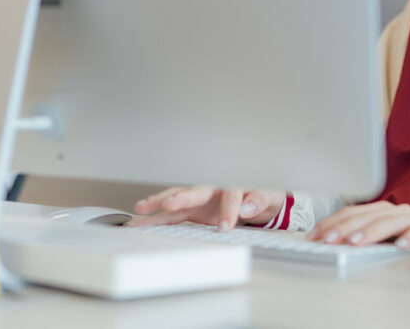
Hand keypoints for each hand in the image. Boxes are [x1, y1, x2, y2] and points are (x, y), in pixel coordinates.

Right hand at [130, 186, 285, 231]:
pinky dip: (158, 217)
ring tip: (142, 208)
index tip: (225, 226)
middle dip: (181, 197)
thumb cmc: (261, 195)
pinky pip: (173, 214)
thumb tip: (247, 207)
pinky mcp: (193, 209)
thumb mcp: (268, 197)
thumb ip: (258, 200)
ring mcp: (201, 198)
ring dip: (160, 203)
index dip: (228, 209)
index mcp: (233, 184)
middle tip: (169, 204)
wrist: (257, 198)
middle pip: (196, 190)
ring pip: (178, 198)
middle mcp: (213, 188)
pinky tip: (142, 221)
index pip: (231, 194)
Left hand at [309, 201, 409, 249]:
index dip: (333, 222)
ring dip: (373, 231)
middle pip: (369, 215)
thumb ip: (361, 238)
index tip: (316, 236)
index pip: (353, 211)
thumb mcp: (382, 239)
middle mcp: (398, 210)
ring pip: (393, 221)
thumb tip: (329, 243)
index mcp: (382, 210)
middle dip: (346, 227)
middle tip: (330, 240)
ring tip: (356, 242)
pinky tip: (400, 245)